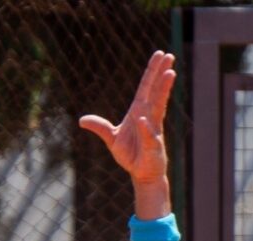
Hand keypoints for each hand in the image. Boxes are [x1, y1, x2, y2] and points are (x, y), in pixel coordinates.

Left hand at [78, 50, 175, 186]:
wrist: (141, 173)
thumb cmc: (131, 154)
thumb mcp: (111, 138)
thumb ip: (100, 127)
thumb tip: (82, 120)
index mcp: (139, 111)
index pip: (146, 87)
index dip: (152, 71)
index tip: (160, 54)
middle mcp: (149, 116)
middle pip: (155, 91)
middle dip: (161, 74)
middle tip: (169, 55)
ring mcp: (153, 129)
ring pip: (158, 107)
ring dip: (163, 90)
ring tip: (170, 74)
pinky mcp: (153, 145)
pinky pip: (148, 135)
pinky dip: (145, 128)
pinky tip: (142, 119)